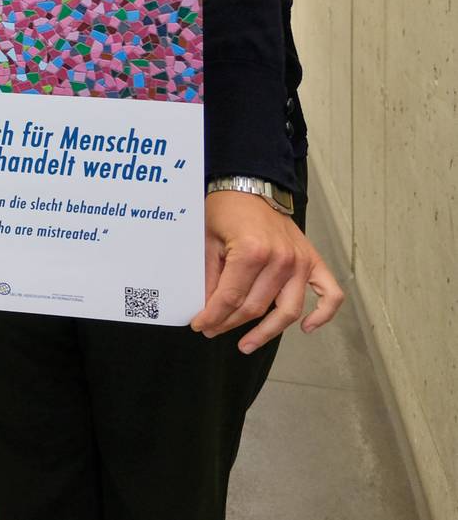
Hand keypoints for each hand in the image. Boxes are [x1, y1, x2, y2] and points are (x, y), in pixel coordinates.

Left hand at [189, 191, 342, 350]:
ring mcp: (301, 262)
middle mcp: (281, 259)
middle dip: (230, 323)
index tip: (200, 326)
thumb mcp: (207, 240)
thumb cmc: (227, 210)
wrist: (251, 185)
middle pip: (256, 307)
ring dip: (267, 331)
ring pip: (287, 310)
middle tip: (213, 330)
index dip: (213, 316)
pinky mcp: (314, 261)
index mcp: (252, 251)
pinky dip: (323, 314)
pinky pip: (329, 294)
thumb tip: (207, 308)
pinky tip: (306, 328)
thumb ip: (209, 276)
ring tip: (247, 344)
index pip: (231, 297)